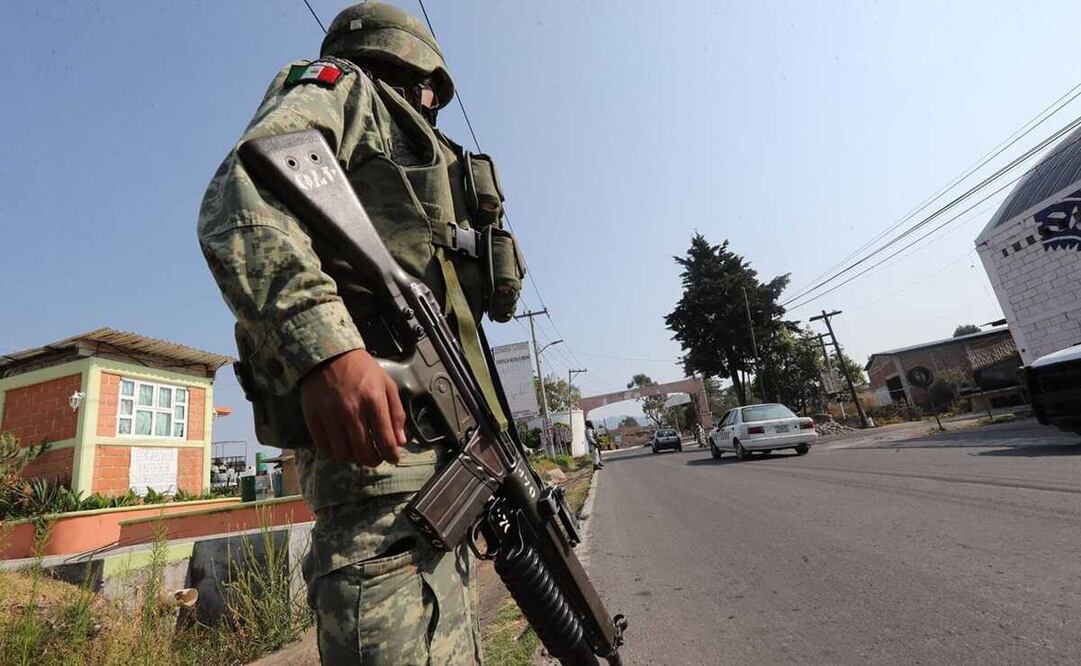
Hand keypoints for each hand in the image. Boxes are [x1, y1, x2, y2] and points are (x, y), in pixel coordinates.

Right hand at [299, 349, 407, 466]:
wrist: (329, 353)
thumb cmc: (362, 369)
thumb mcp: (387, 384)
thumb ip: (396, 414)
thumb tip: (401, 441)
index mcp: (373, 400)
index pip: (385, 441)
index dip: (391, 455)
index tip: (393, 457)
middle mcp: (351, 410)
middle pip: (364, 453)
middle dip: (374, 460)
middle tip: (376, 457)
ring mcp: (330, 415)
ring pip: (344, 454)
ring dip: (354, 457)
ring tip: (359, 450)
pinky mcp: (313, 418)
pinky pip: (325, 447)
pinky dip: (335, 452)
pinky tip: (342, 445)